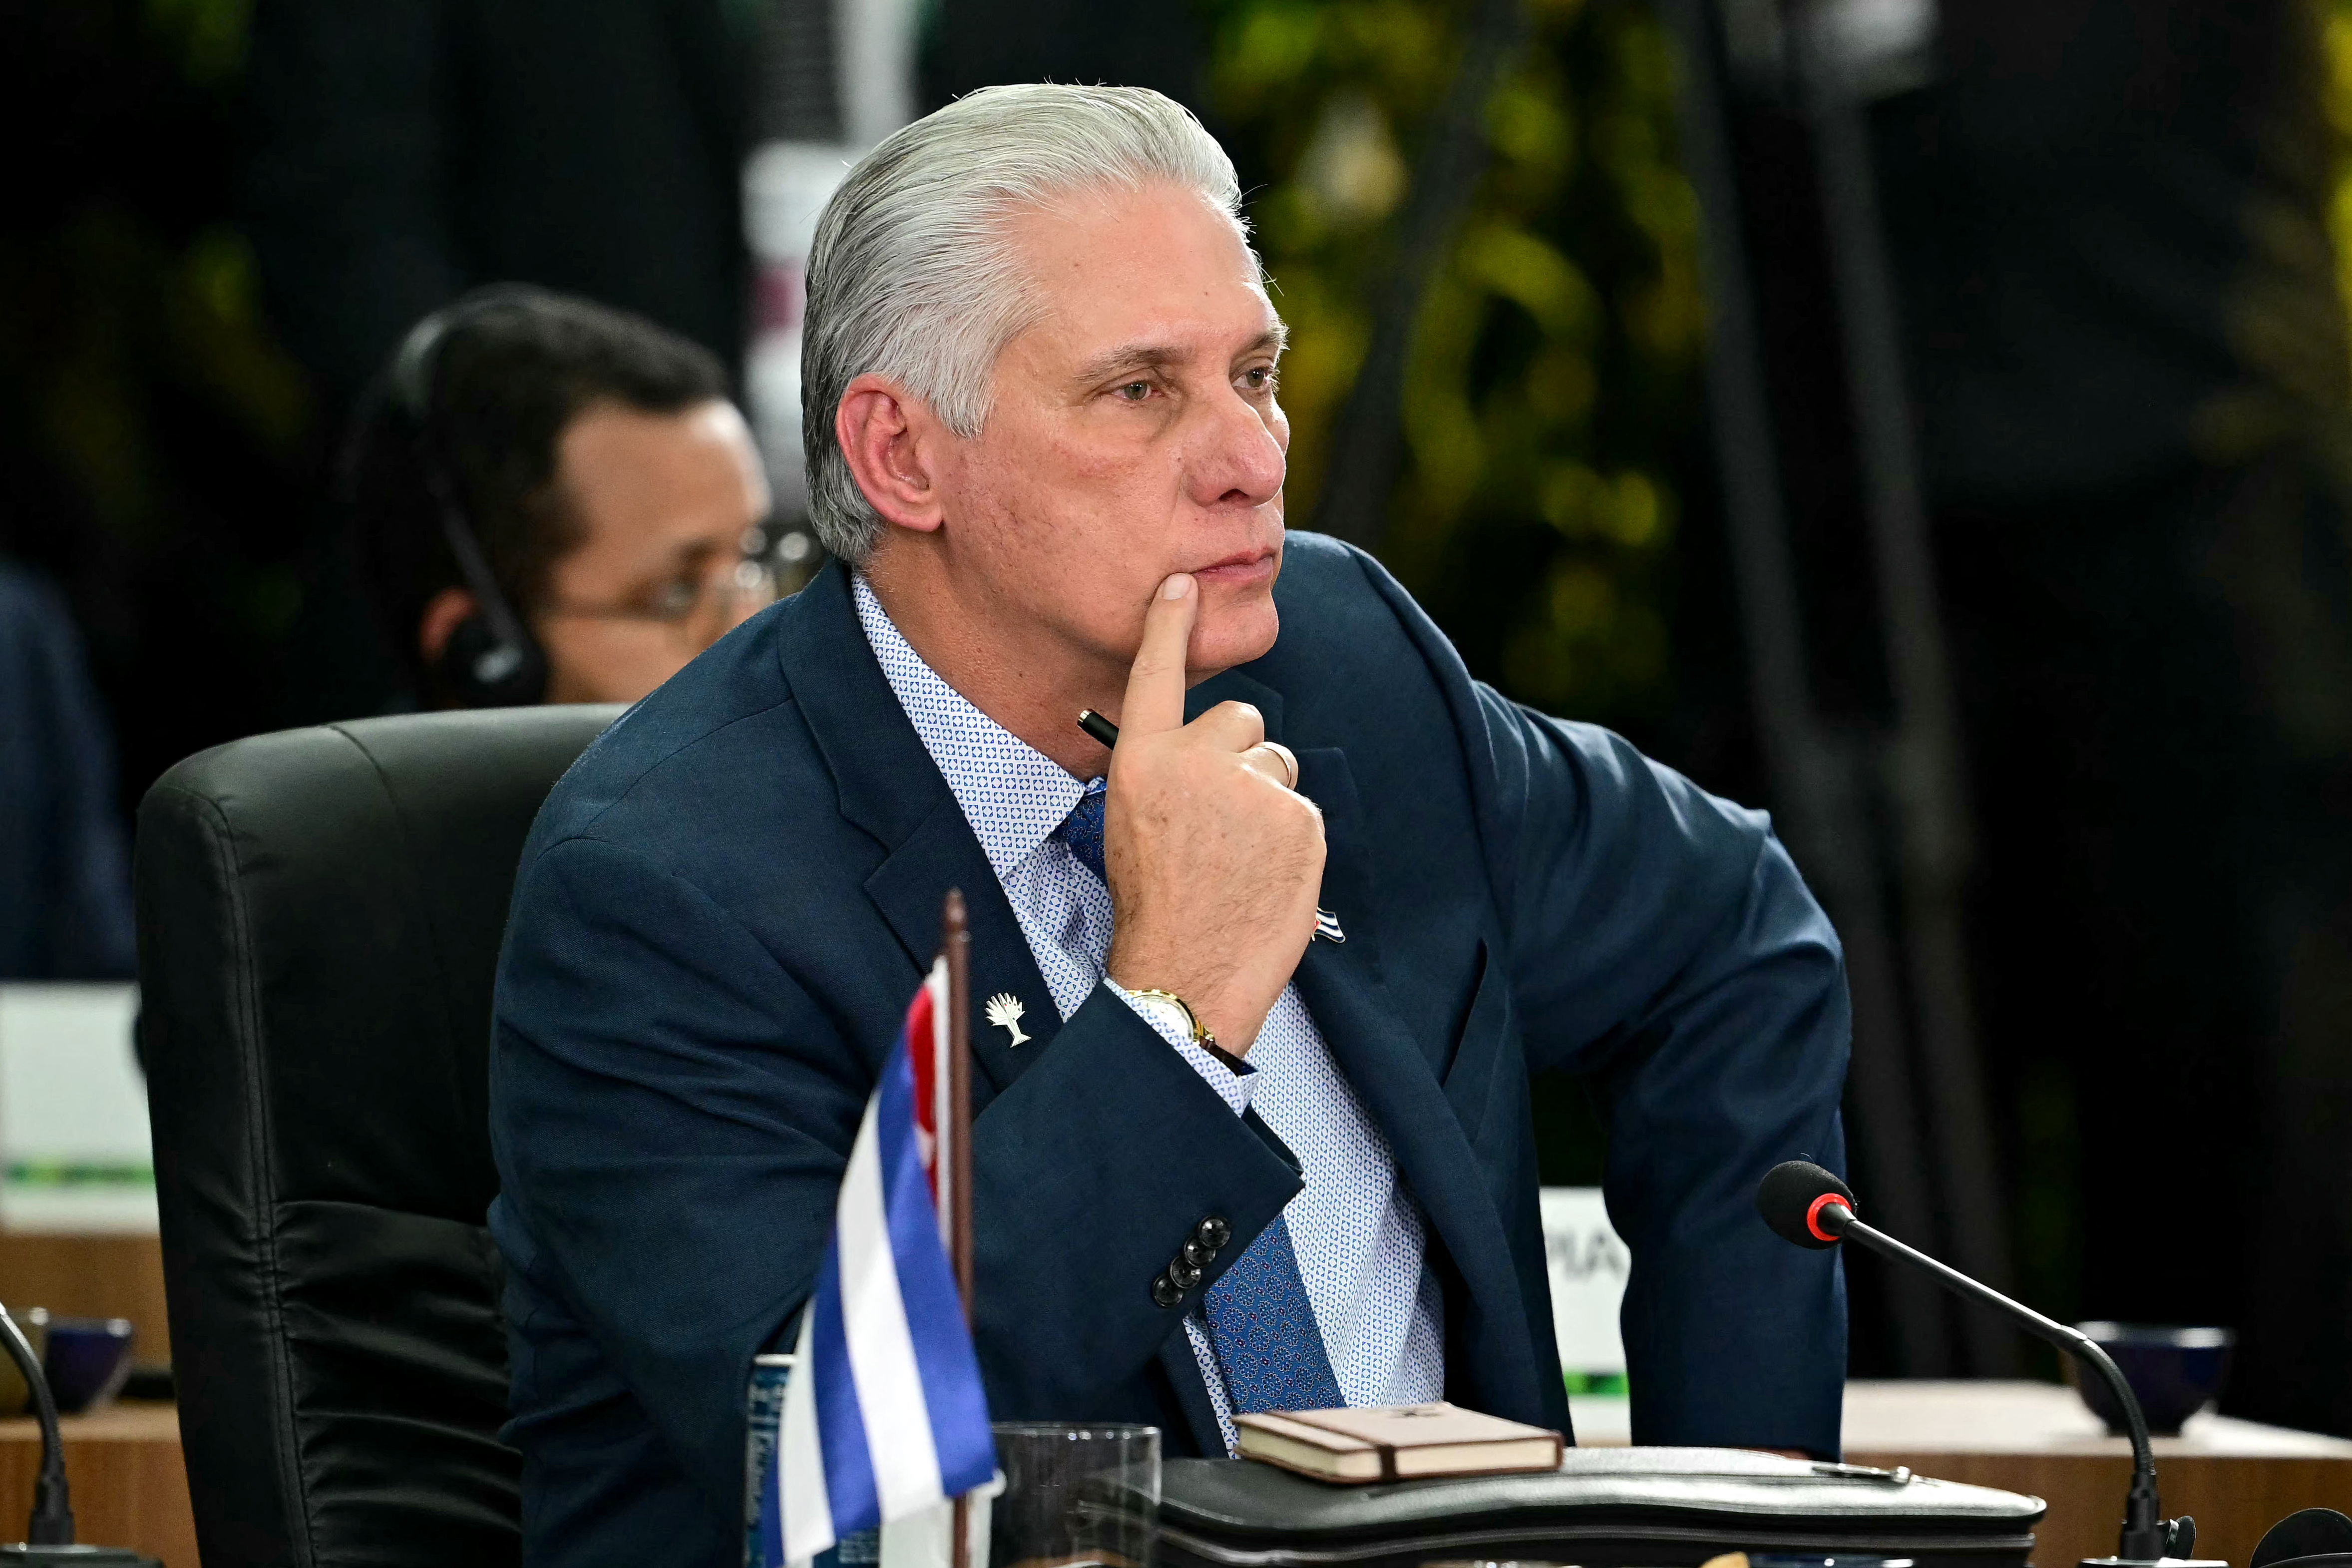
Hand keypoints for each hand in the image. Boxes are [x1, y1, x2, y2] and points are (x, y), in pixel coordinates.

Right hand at [1102, 574, 1323, 1053]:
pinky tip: (1264, 876)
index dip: (1169, 625)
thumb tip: (1207, 757)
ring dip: (1267, 800)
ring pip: (1277, 766)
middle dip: (1241, 757)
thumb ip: (1167, 775)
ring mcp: (1250, 788)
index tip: (1181, 585)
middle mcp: (1194, 761)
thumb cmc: (1155, 909)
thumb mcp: (1131, 826)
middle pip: (1240, 719)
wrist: (1186, 976)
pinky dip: (1290, 839)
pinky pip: (1300, 808)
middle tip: (1222, 821)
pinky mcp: (1298, 818)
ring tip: (1239, 858)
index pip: (1155, 674)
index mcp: (1141, 762)